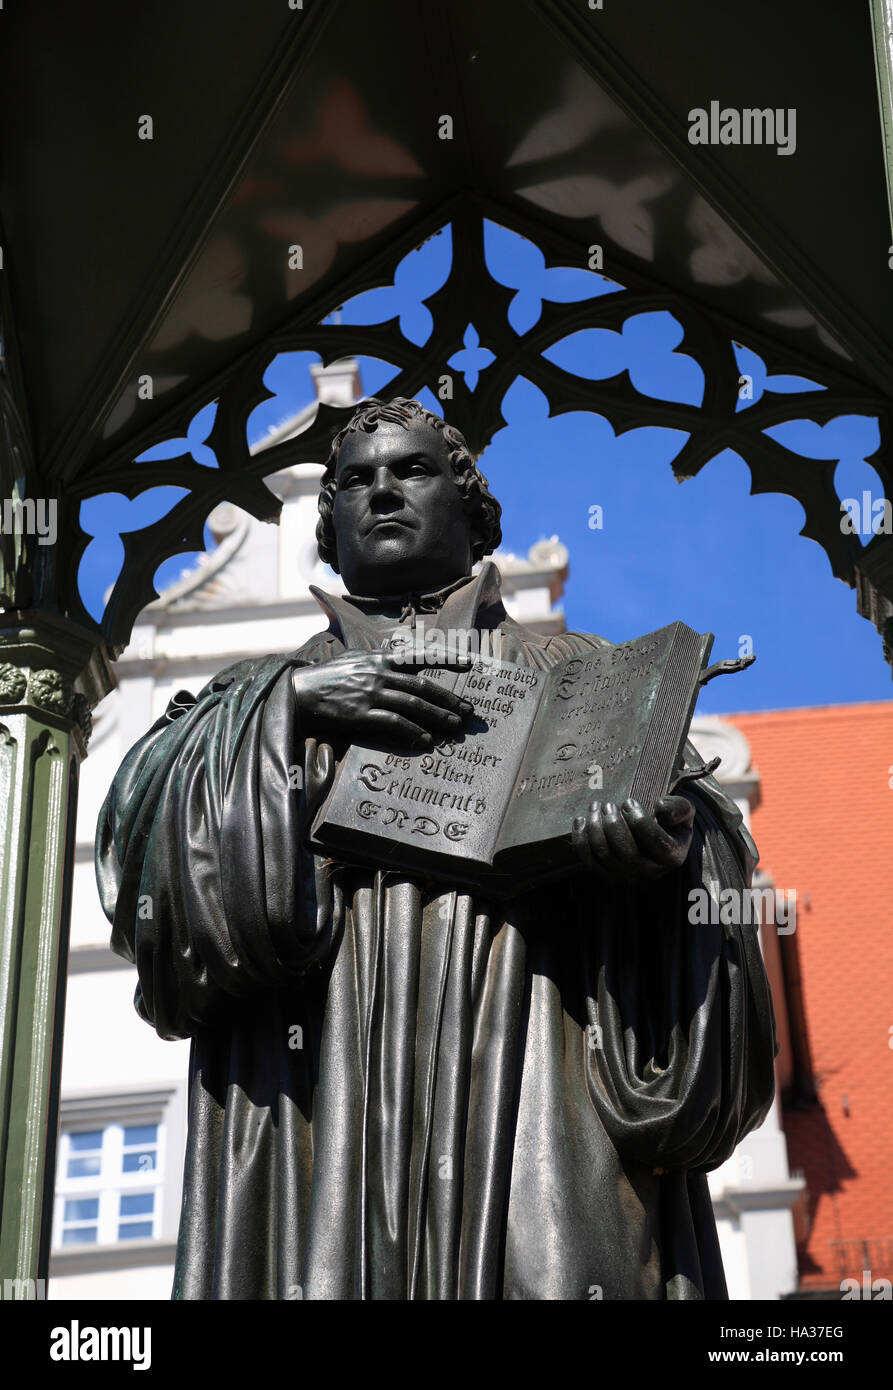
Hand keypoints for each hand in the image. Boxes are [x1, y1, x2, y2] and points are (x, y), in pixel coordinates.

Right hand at [291, 651, 473, 749]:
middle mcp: (380, 673)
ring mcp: (371, 694)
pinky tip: (426, 740)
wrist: (301, 691)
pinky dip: (413, 731)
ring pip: (414, 705)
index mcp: (381, 658)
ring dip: (438, 717)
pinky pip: (394, 723)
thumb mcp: (357, 657)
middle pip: (423, 686)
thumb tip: (404, 657)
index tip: (470, 663)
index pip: (421, 655)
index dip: (448, 658)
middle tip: (467, 711)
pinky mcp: (362, 714)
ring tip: (454, 727)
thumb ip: (382, 658)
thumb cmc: (330, 675)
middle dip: (449, 699)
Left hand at [571, 795, 694, 879]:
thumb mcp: (685, 811)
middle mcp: (650, 871)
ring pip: (605, 856)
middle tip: (608, 805)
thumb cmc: (671, 822)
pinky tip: (581, 820)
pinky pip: (589, 862)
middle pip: (627, 853)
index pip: (655, 842)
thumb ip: (679, 807)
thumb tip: (660, 807)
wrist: (660, 840)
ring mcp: (628, 876)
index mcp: (672, 856)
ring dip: (595, 829)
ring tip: (595, 807)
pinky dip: (581, 841)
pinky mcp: (608, 875)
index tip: (629, 802)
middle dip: (613, 825)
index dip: (639, 819)